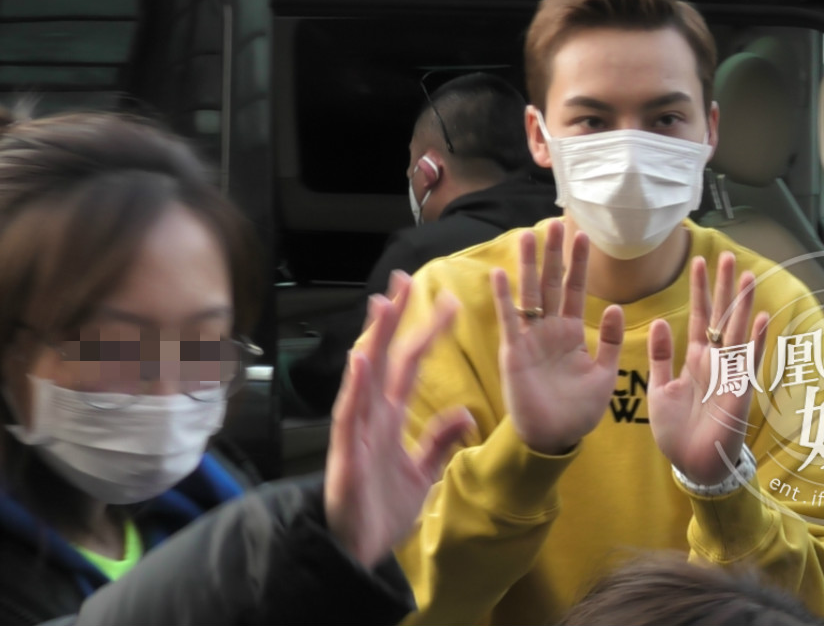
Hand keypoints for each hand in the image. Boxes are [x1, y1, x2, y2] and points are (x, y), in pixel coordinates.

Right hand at [325, 270, 473, 567]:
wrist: (358, 553)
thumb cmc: (383, 511)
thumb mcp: (424, 473)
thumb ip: (440, 441)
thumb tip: (465, 412)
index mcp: (390, 418)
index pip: (410, 365)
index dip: (425, 333)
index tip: (446, 302)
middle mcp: (371, 418)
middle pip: (385, 359)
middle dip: (395, 320)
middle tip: (405, 281)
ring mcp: (357, 434)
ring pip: (365, 377)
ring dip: (374, 341)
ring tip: (383, 305)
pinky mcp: (347, 456)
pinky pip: (349, 417)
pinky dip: (355, 388)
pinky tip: (361, 361)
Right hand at [491, 219, 624, 454]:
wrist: (555, 438)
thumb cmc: (579, 410)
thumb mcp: (604, 375)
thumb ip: (608, 342)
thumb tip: (613, 307)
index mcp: (571, 333)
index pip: (575, 289)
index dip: (578, 264)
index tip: (583, 235)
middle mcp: (549, 330)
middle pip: (551, 283)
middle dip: (553, 254)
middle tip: (555, 222)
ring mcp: (530, 339)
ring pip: (529, 294)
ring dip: (529, 266)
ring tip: (529, 236)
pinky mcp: (515, 353)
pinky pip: (510, 321)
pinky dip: (505, 298)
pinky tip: (501, 274)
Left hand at [648, 253, 768, 485]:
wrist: (692, 464)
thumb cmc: (677, 431)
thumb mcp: (660, 390)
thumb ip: (661, 357)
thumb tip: (660, 322)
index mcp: (695, 360)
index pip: (700, 316)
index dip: (700, 290)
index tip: (700, 261)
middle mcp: (715, 361)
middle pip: (722, 316)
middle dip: (724, 287)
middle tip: (727, 256)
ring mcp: (729, 374)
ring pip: (738, 332)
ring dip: (742, 305)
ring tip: (747, 276)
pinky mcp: (739, 391)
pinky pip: (748, 361)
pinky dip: (755, 340)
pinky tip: (761, 317)